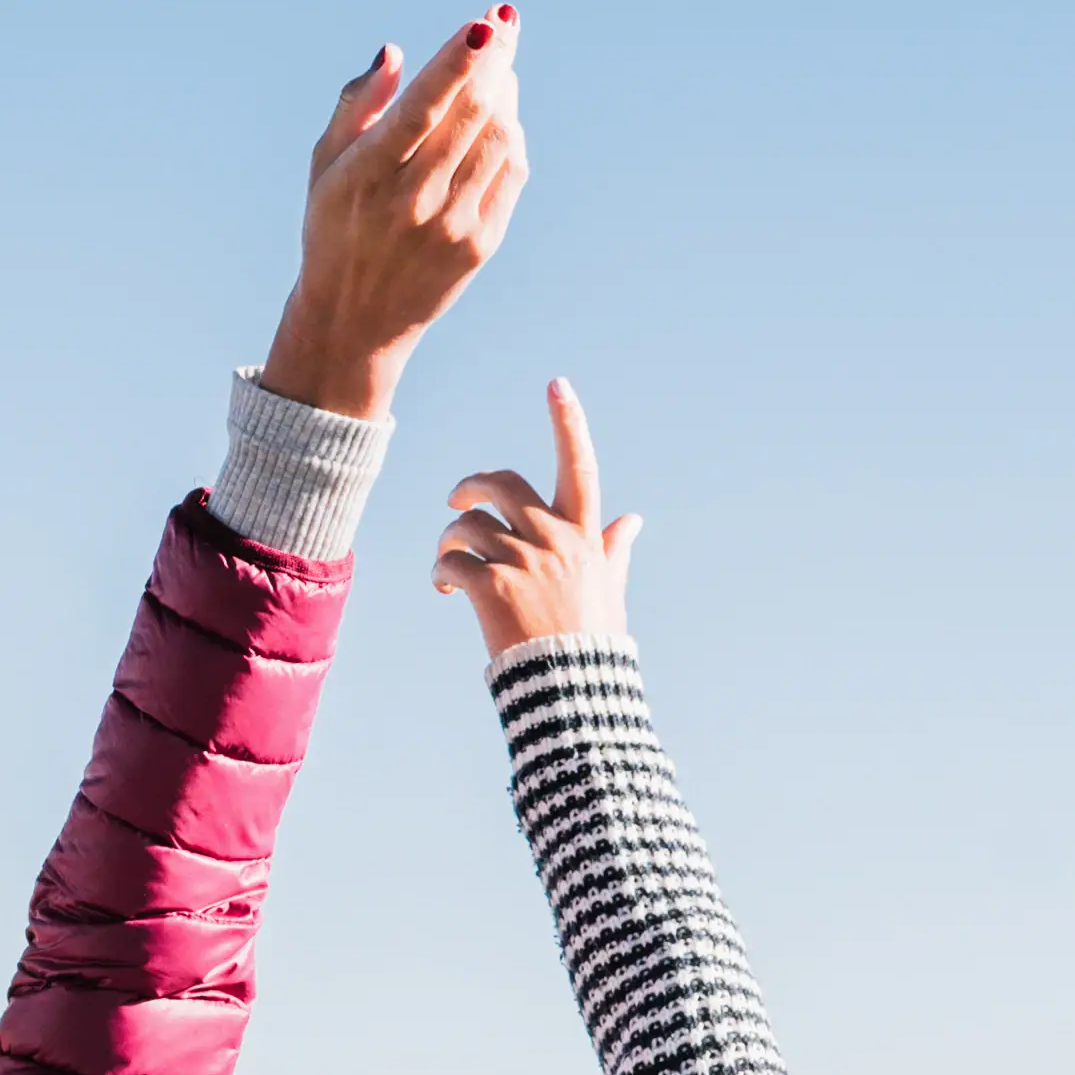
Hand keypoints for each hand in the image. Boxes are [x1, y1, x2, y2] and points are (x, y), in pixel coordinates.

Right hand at [256, 8, 530, 421]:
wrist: (354, 317)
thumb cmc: (334, 225)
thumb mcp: (323, 165)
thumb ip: (357, 105)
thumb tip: (395, 53)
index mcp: (366, 176)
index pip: (421, 109)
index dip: (456, 64)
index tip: (486, 25)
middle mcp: (412, 200)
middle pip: (470, 115)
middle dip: (493, 60)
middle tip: (504, 23)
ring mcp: (452, 224)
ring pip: (497, 139)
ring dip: (504, 93)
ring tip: (498, 68)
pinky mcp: (480, 243)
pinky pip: (510, 172)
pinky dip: (510, 134)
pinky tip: (500, 116)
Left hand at [437, 380, 638, 659]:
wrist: (570, 690)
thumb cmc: (592, 643)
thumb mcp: (610, 592)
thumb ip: (613, 551)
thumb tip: (632, 519)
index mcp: (584, 536)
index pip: (579, 466)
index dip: (568, 423)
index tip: (557, 384)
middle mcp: (554, 540)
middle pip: (502, 483)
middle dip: (473, 486)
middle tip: (459, 501)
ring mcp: (522, 561)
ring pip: (468, 523)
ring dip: (451, 538)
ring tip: (449, 562)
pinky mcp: (490, 586)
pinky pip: (451, 559)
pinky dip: (442, 569)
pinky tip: (444, 586)